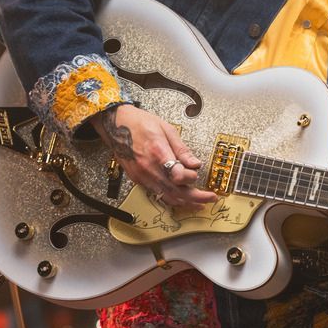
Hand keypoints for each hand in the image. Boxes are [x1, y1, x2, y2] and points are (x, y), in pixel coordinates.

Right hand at [89, 104, 216, 207]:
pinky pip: (157, 194)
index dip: (191, 177)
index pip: (178, 175)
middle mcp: (149, 168)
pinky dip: (171, 198)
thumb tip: (195, 164)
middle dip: (196, 197)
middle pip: (176, 191)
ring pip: (167, 197)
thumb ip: (182, 149)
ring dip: (185, 202)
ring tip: (199, 204)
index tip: (196, 172)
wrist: (116, 125)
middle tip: (210, 198)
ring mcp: (142, 176)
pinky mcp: (138, 180)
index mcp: (158, 152)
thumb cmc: (140, 123)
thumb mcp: (166, 129)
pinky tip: (181, 198)